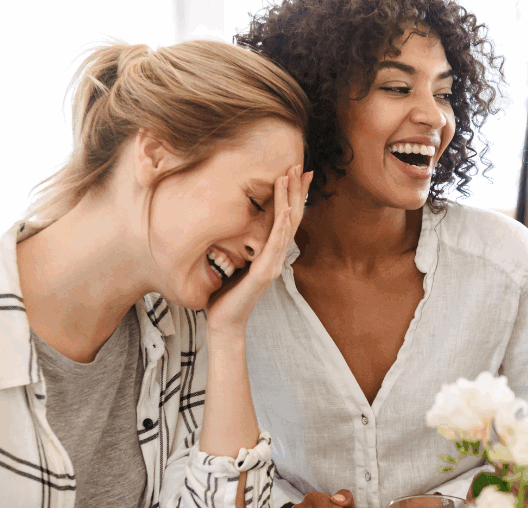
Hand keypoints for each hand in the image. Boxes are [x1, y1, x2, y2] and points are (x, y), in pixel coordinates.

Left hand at [206, 165, 311, 334]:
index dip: (294, 195)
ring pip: (286, 226)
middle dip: (297, 190)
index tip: (299, 173)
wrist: (225, 322)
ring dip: (290, 199)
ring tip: (292, 177)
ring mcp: (273, 264)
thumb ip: (243, 246)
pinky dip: (282, 226)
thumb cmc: (226, 295)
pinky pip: (276, 244)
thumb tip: (239, 226)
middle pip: (293, 217)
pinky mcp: (264, 272)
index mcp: (271, 252)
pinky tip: (286, 209)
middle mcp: (277, 256)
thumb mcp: (235, 263)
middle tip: (302, 166)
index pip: (287, 218)